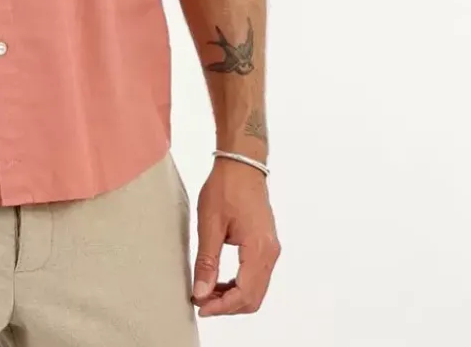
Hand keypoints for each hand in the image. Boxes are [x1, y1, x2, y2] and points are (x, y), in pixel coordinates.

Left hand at [191, 157, 280, 316]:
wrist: (242, 164)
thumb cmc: (225, 187)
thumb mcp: (209, 223)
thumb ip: (207, 261)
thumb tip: (201, 292)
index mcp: (258, 249)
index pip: (245, 294)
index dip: (222, 306)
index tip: (200, 306)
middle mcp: (270, 253)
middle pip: (253, 297)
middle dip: (227, 305)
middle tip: (201, 302)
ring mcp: (271, 250)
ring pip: (256, 289)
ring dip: (233, 296)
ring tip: (206, 292)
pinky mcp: (266, 245)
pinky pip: (256, 276)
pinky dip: (239, 285)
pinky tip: (219, 280)